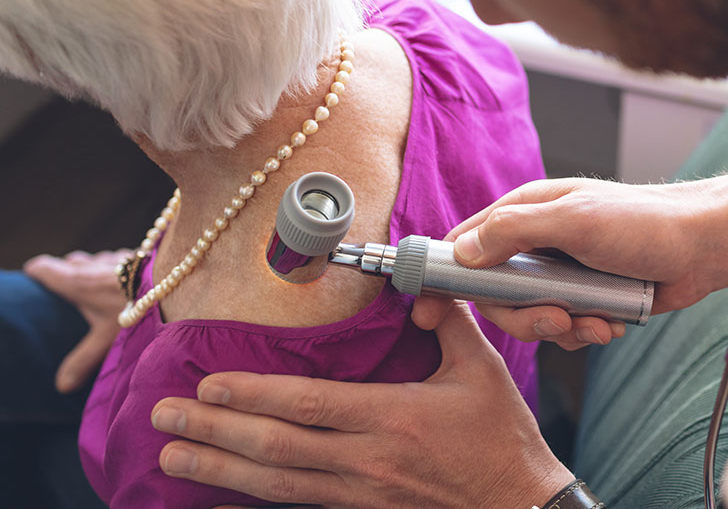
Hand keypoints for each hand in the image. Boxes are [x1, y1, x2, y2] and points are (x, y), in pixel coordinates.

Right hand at [23, 249, 129, 392]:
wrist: (180, 280)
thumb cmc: (140, 309)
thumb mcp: (106, 339)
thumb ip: (83, 360)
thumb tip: (62, 386)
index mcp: (79, 282)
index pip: (46, 268)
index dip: (38, 272)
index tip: (33, 277)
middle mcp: (95, 264)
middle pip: (72, 262)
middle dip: (66, 270)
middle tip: (64, 284)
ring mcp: (118, 257)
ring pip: (97, 258)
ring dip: (94, 267)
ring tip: (95, 282)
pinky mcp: (141, 254)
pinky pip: (121, 258)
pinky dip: (118, 267)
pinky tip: (129, 280)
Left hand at [151, 302, 573, 508]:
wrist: (519, 505)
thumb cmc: (501, 437)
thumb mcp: (481, 371)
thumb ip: (448, 322)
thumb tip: (419, 286)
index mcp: (394, 418)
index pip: (310, 405)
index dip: (255, 395)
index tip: (209, 383)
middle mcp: (368, 461)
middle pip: (278, 447)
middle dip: (215, 431)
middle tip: (163, 417)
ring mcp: (361, 495)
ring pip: (277, 485)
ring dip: (219, 469)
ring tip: (171, 456)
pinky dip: (253, 507)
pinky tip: (218, 501)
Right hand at [411, 152, 727, 349]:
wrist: (703, 246)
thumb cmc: (644, 221)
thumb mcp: (573, 219)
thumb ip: (514, 231)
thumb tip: (463, 251)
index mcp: (525, 213)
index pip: (464, 244)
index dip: (442, 278)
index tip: (427, 313)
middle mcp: (537, 243)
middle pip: (496, 295)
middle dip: (523, 317)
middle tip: (556, 319)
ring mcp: (562, 272)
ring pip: (531, 317)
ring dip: (560, 329)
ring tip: (593, 322)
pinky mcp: (586, 297)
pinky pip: (565, 328)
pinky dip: (585, 333)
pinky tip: (609, 325)